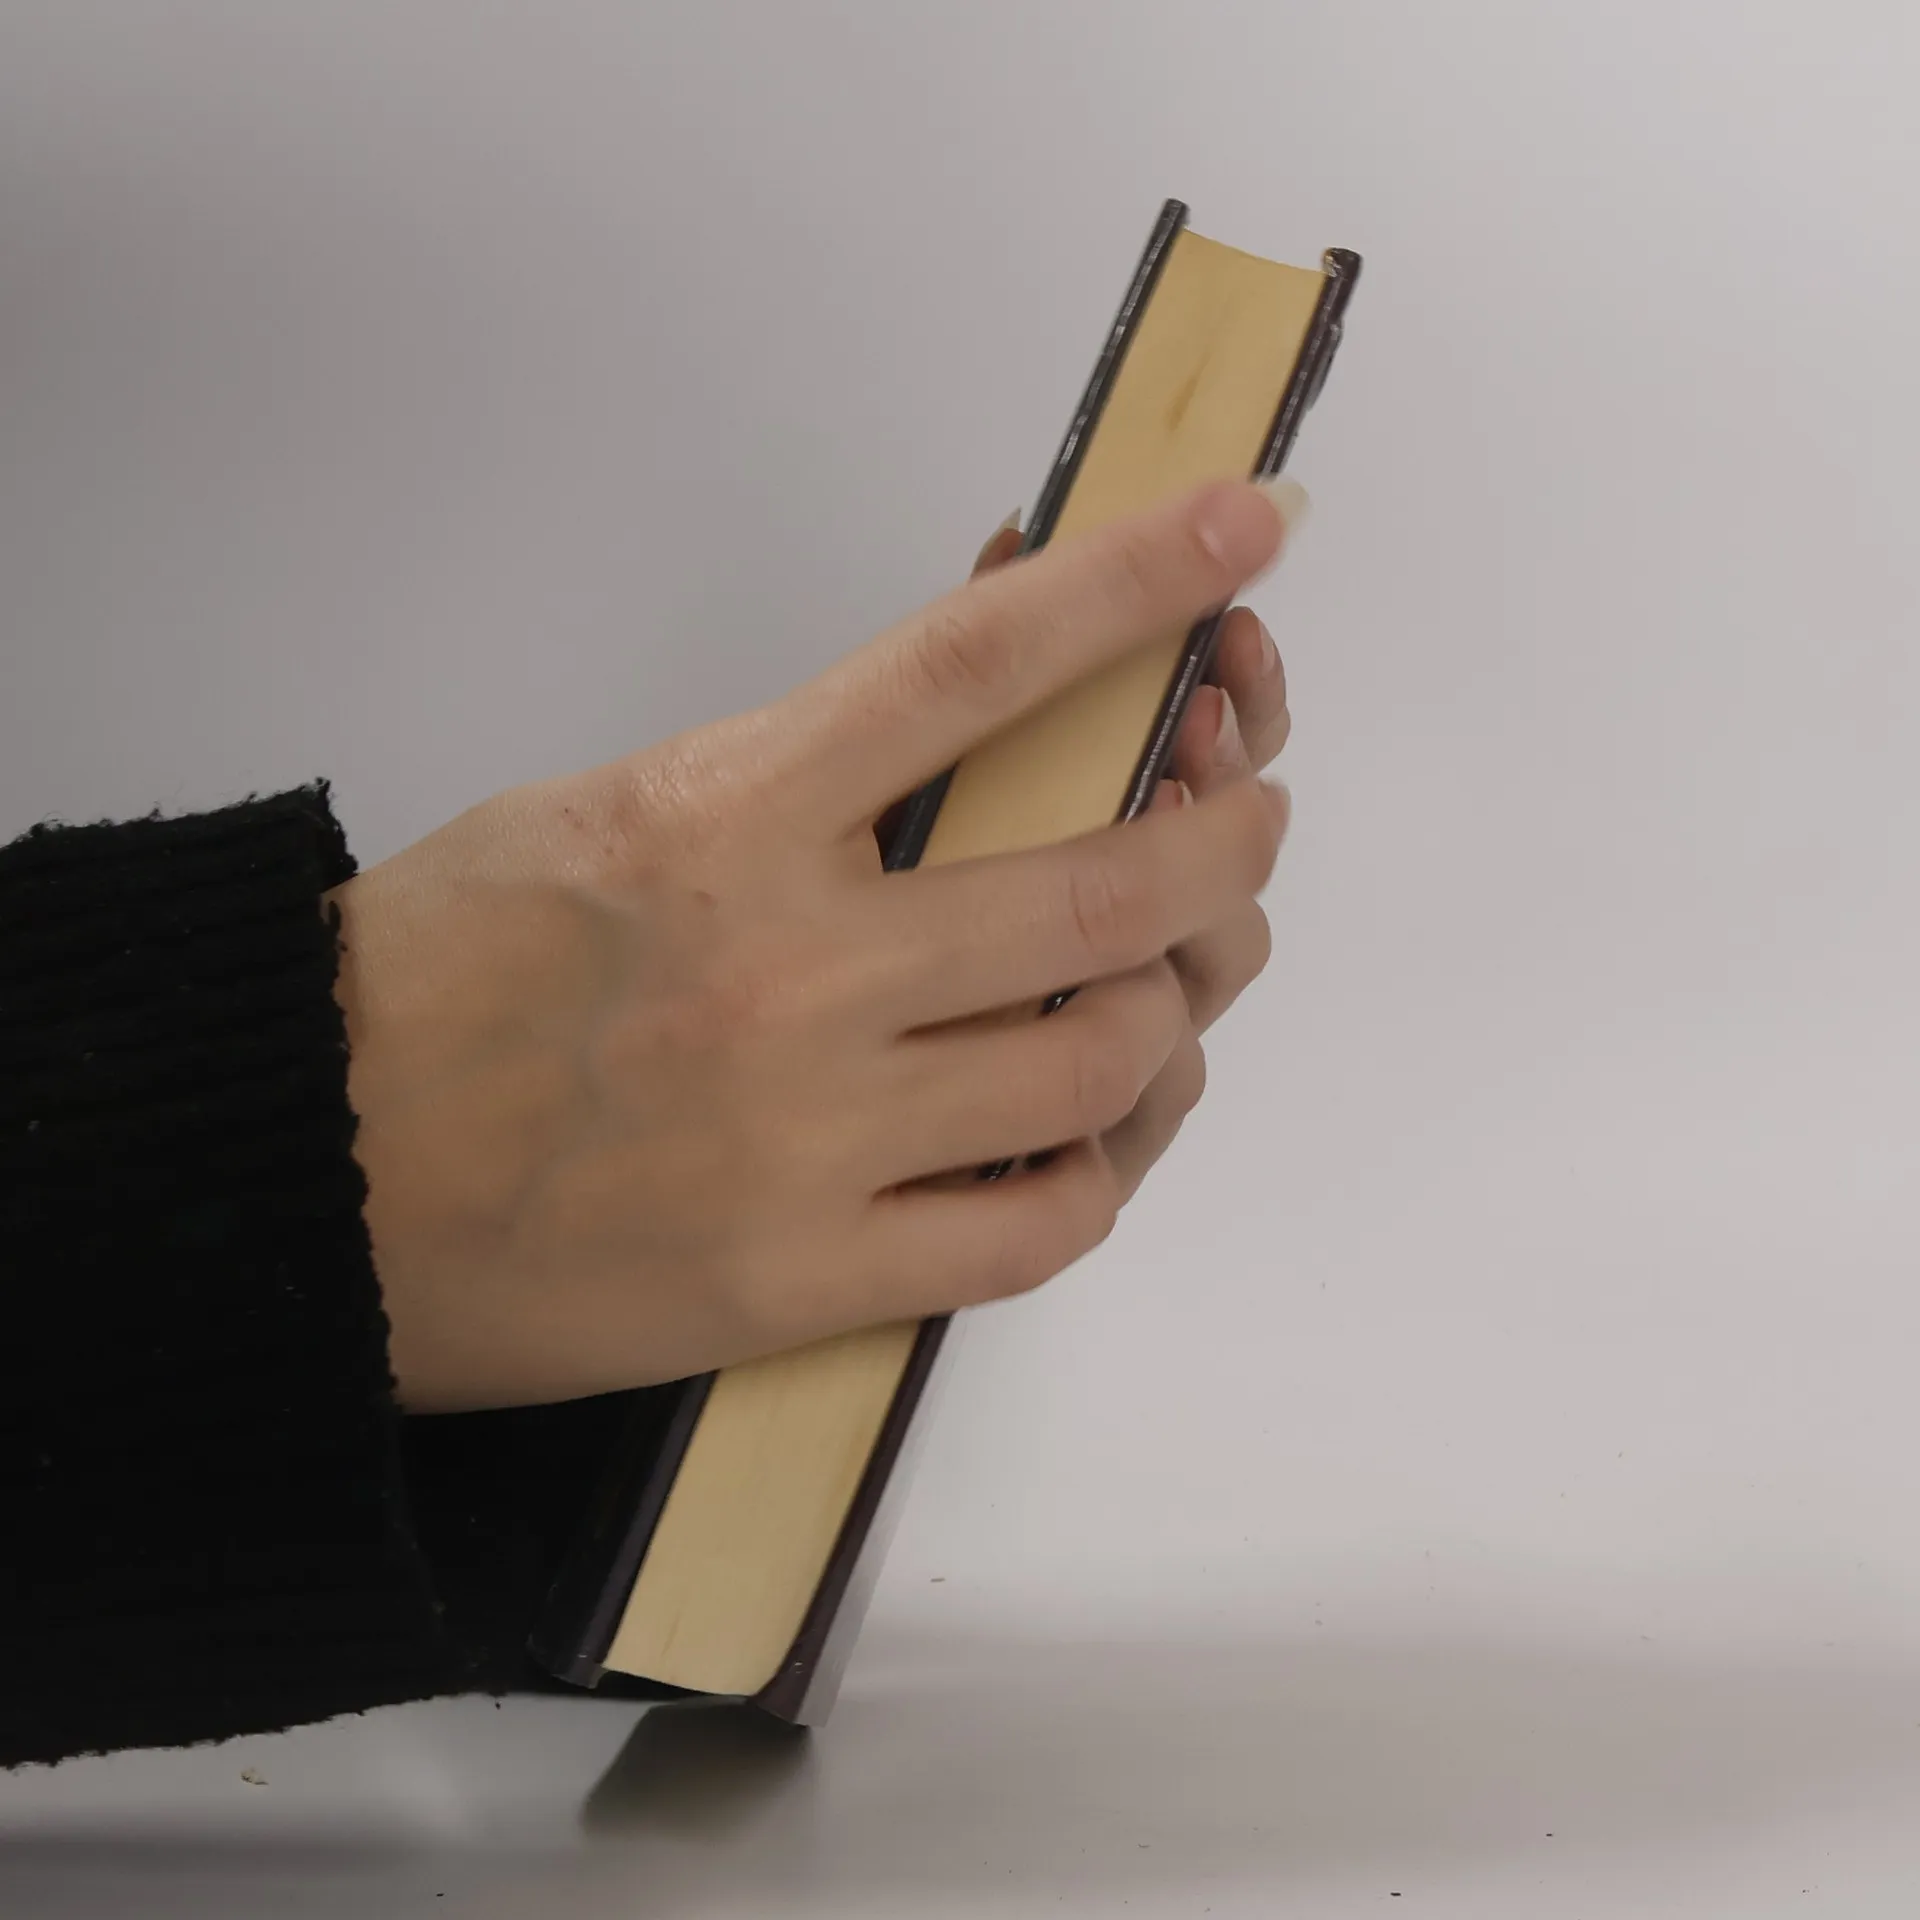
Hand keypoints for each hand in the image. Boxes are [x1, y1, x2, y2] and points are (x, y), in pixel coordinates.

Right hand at [331, 479, 1295, 1411]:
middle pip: (1104, 888)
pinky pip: (1036, 1234)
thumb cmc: (439, 976)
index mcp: (729, 816)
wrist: (300, 1172)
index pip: (975, 663)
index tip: (1243, 521)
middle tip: (1247, 818)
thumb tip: (965, 735)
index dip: (1133, 579)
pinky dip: (1101, 1171)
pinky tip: (1090, 1134)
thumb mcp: (610, 815)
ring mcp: (809, 1136)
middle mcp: (792, 969)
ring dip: (1179, 1009)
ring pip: (1101, 1064)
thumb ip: (792, 787)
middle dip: (1227, 839)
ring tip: (1176, 982)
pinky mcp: (804, 1278)